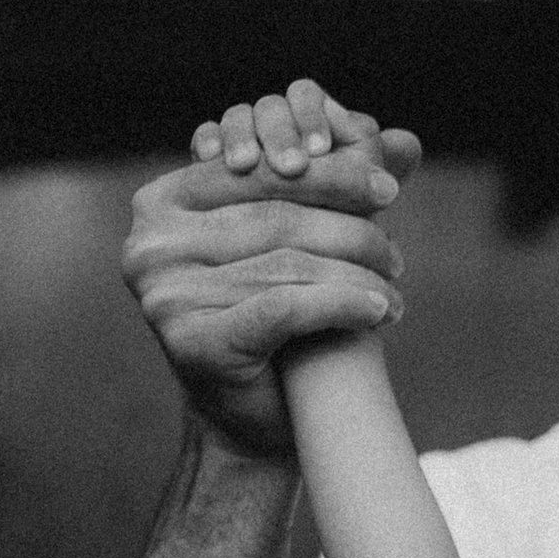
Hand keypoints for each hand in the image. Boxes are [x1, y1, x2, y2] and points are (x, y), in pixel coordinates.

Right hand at [123, 81, 418, 460]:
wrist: (246, 419)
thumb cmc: (269, 321)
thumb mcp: (288, 240)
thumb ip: (331, 185)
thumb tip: (409, 138)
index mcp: (160, 203)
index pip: (257, 171)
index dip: (329, 174)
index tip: (388, 186)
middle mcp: (149, 245)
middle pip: (276, 217)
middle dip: (350, 227)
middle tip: (395, 249)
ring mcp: (164, 294)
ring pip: (288, 264)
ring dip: (357, 272)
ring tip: (394, 285)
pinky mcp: (192, 340)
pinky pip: (287, 307)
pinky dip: (344, 304)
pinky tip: (380, 310)